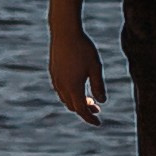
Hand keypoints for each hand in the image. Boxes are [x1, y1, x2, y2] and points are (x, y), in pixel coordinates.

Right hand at [48, 7, 104, 123]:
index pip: (81, 109)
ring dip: (77, 102)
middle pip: (72, 105)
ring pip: (65, 98)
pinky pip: (61, 90)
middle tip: (97, 109)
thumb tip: (102, 101)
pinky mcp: (53, 72)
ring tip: (89, 99)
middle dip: (84, 110)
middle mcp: (62, 86)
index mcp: (73, 87)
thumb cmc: (83, 48)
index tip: (98, 123)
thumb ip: (98, 85)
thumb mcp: (95, 67)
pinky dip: (70, 95)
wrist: (64, 32)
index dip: (89, 118)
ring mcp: (55, 79)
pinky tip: (78, 88)